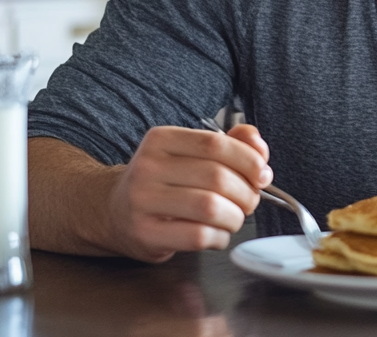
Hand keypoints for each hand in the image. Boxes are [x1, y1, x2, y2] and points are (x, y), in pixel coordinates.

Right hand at [104, 124, 272, 261]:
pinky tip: (216, 234)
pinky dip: (219, 237)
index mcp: (161, 139)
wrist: (114, 212)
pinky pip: (198, 236)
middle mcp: (148, 166)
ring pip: (210, 207)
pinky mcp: (144, 233)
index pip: (215, 144)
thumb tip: (259, 150)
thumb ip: (230, 144)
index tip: (261, 173)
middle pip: (217, 177)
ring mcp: (142, 200)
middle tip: (249, 201)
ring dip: (235, 216)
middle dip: (246, 193)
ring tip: (233, 217)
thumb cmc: (164, 182)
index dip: (248, 160)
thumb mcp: (191, 154)